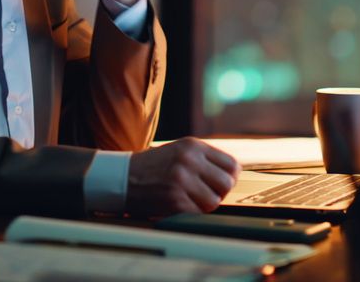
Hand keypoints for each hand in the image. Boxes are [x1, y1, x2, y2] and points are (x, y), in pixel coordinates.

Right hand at [125, 137, 240, 216]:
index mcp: (193, 145)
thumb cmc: (156, 165)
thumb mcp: (180, 150)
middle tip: (206, 192)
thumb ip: (205, 158)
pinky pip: (199, 213)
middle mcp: (189, 160)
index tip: (220, 181)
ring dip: (205, 204)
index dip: (230, 177)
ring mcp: (182, 180)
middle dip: (220, 192)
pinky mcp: (175, 200)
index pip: (231, 164)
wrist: (125, 177)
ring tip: (191, 198)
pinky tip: (180, 204)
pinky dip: (193, 212)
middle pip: (227, 183)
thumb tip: (234, 174)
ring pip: (215, 201)